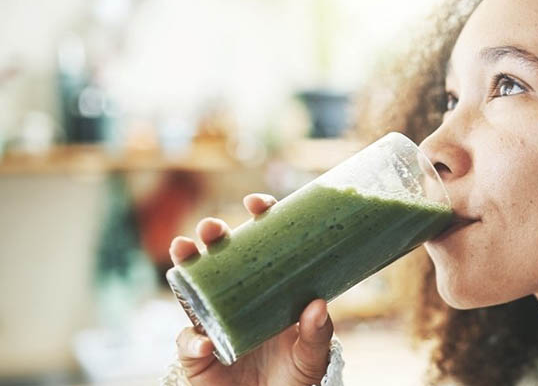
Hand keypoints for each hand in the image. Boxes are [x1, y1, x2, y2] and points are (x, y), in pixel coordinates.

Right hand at [169, 193, 334, 385]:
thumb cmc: (294, 374)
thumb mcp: (313, 354)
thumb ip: (317, 333)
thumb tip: (317, 304)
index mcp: (266, 287)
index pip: (260, 244)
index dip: (258, 219)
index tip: (257, 203)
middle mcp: (234, 297)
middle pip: (218, 257)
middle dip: (211, 235)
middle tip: (212, 227)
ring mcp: (212, 321)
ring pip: (192, 288)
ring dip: (186, 266)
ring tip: (184, 250)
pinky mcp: (197, 353)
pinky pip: (189, 343)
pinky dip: (193, 342)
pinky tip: (204, 342)